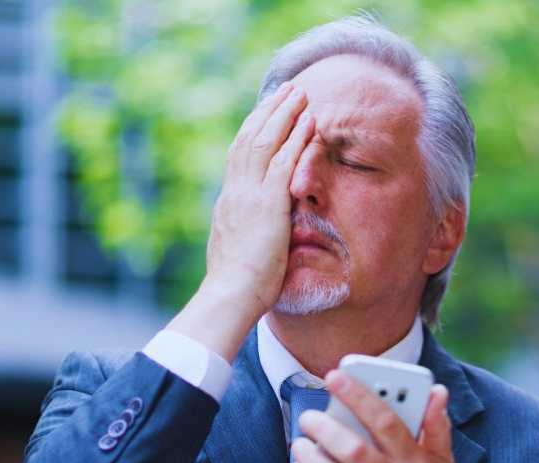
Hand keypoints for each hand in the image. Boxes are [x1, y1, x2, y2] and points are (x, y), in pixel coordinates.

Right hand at [206, 81, 313, 309]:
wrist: (230, 295)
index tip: (267, 113)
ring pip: (265, 141)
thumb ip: (248, 234)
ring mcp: (249, 195)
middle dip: (269, 111)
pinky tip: (310, 122)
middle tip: (287, 90)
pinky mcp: (267, 204)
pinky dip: (296, 139)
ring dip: (284, 114)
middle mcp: (235, 191)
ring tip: (300, 94)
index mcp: (228, 202)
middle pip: (249, 138)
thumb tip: (254, 234)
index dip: (253, 130)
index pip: (239, 155)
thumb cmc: (237, 287)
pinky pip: (283, 162)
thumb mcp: (239, 251)